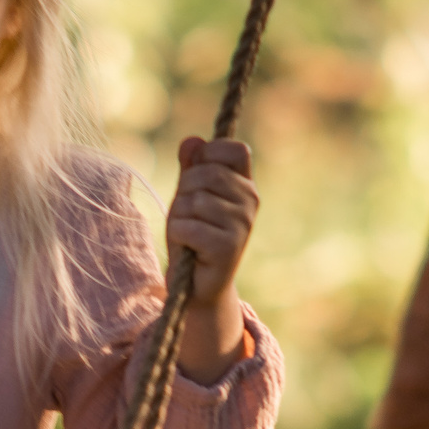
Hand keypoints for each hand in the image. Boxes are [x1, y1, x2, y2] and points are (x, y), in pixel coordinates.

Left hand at [166, 136, 257, 304]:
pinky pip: (187, 226)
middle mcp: (250, 201)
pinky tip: (188, 248)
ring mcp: (242, 224)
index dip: (209, 154)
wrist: (198, 287)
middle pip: (205, 173)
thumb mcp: (188, 196)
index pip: (235, 149)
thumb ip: (190, 168)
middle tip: (188, 215)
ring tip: (189, 234)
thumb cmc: (193, 237)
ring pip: (193, 201)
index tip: (196, 175)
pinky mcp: (227, 247)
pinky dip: (178, 236)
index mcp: (246, 185)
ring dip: (179, 217)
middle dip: (184, 192)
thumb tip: (191, 141)